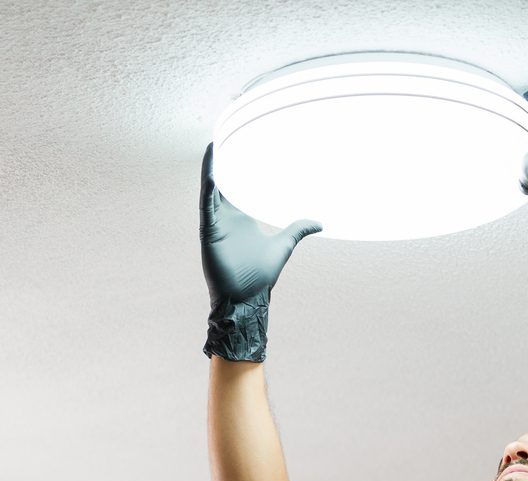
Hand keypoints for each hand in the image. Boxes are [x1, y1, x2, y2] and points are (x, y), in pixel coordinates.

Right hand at [200, 143, 321, 360]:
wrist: (247, 298)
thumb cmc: (260, 276)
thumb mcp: (284, 245)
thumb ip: (298, 230)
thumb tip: (320, 222)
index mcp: (240, 218)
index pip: (234, 186)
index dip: (234, 167)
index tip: (236, 146)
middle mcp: (225, 218)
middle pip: (220, 183)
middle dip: (219, 161)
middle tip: (220, 135)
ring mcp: (215, 224)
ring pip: (211, 190)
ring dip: (211, 169)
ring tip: (213, 145)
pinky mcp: (209, 232)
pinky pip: (206, 206)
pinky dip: (208, 188)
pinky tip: (211, 172)